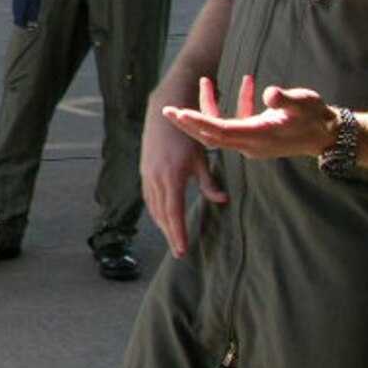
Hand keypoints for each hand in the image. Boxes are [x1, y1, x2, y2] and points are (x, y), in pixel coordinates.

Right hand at [141, 94, 228, 258]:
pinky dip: (157, 211)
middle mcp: (156, 178)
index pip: (174, 212)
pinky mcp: (145, 172)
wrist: (162, 114)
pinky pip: (149, 198)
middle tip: (180, 252)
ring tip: (173, 238)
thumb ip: (209, 182)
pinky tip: (163, 218)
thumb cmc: (186, 135)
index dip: (178, 233)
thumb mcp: (201, 158)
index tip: (183, 250)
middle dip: (170, 234)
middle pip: (162, 214)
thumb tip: (222, 200)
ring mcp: (147, 175)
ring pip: (154, 208)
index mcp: (172, 176)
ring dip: (163, 225)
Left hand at [162, 73, 338, 161]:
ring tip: (204, 81)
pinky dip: (238, 103)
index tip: (178, 114)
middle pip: (211, 135)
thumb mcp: (304, 104)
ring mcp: (252, 142)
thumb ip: (285, 99)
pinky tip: (248, 81)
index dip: (198, 122)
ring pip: (221, 128)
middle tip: (167, 111)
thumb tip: (269, 92)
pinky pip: (238, 122)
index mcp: (258, 136)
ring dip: (210, 108)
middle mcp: (250, 143)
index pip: (219, 131)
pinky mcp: (257, 137)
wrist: (329, 135)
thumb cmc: (317, 117)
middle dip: (189, 123)